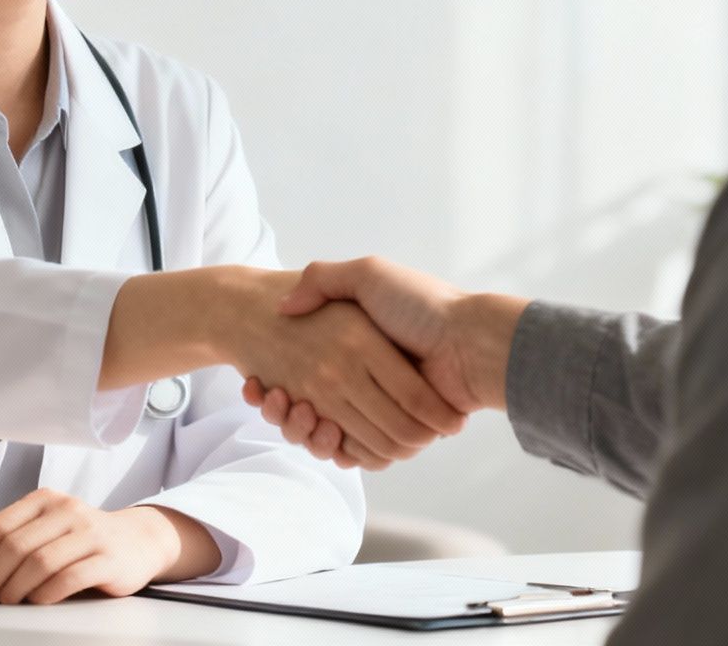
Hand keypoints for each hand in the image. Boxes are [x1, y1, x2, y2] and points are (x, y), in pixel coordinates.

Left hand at [0, 490, 210, 604]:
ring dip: (14, 588)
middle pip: (14, 545)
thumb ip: (2, 539)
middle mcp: (67, 510)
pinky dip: (46, 593)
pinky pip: (69, 577)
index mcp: (45, 500)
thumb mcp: (41, 532)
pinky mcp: (108, 558)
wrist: (138, 541)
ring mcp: (90, 532)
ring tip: (6, 602)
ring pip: (39, 562)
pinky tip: (36, 602)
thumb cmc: (83, 539)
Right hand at [242, 257, 525, 466]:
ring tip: (291, 409)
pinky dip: (331, 449)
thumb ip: (323, 280)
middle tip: (272, 397)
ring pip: (323, 435)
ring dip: (300, 430)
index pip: (302, 375)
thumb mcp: (368, 276)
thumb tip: (284, 305)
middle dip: (283, 411)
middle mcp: (363, 382)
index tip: (258, 382)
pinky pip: (353, 452)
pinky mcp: (392, 435)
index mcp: (356, 349)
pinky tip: (316, 428)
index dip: (275, 385)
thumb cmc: (421, 304)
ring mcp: (377, 410)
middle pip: (306, 409)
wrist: (469, 342)